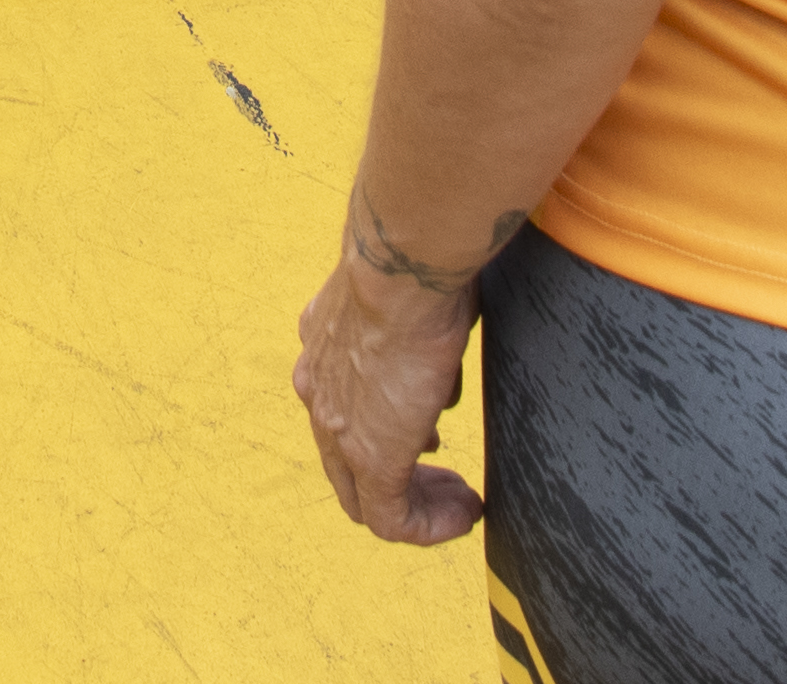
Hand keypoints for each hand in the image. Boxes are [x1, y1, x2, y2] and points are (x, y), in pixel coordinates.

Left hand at [290, 248, 488, 548]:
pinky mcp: (373, 459)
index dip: (388, 429)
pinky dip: (431, 526)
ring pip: (367, 498)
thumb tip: (438, 354)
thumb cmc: (413, 259)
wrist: (401, 267)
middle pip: (345, 464)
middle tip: (445, 479)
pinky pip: (393, 520)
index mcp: (321, 348)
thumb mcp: (403, 294)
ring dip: (419, 503)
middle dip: (398, 476)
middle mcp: (318, 391)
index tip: (432, 436)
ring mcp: (339, 432)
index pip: (341, 411)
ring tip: (460, 500)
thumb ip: (410, 325)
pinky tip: (467, 512)